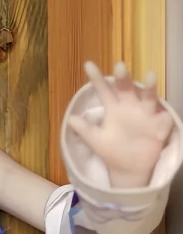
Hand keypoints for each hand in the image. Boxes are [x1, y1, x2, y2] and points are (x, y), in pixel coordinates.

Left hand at [67, 62, 173, 188]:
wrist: (129, 169)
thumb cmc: (113, 151)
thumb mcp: (97, 141)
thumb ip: (85, 131)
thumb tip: (70, 119)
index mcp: (114, 109)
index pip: (104, 90)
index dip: (97, 78)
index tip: (88, 65)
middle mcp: (130, 107)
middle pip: (126, 88)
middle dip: (123, 77)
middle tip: (119, 66)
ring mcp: (146, 114)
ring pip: (149, 97)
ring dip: (150, 87)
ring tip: (150, 75)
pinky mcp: (159, 125)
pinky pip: (163, 119)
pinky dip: (163, 120)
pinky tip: (160, 123)